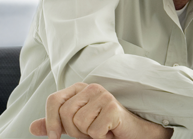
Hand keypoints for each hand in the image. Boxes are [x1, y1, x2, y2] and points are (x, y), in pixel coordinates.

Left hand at [29, 82, 172, 138]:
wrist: (132, 133)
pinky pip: (93, 130)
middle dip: (73, 131)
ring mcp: (104, 96)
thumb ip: (55, 124)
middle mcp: (92, 88)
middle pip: (65, 113)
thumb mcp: (75, 126)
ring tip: (100, 130)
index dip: (50, 121)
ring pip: (78, 122)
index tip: (54, 137)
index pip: (54, 100)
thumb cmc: (104, 127)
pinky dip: (100, 137)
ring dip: (87, 134)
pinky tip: (109, 132)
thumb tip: (33, 127)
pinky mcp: (113, 108)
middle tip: (88, 131)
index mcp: (80, 89)